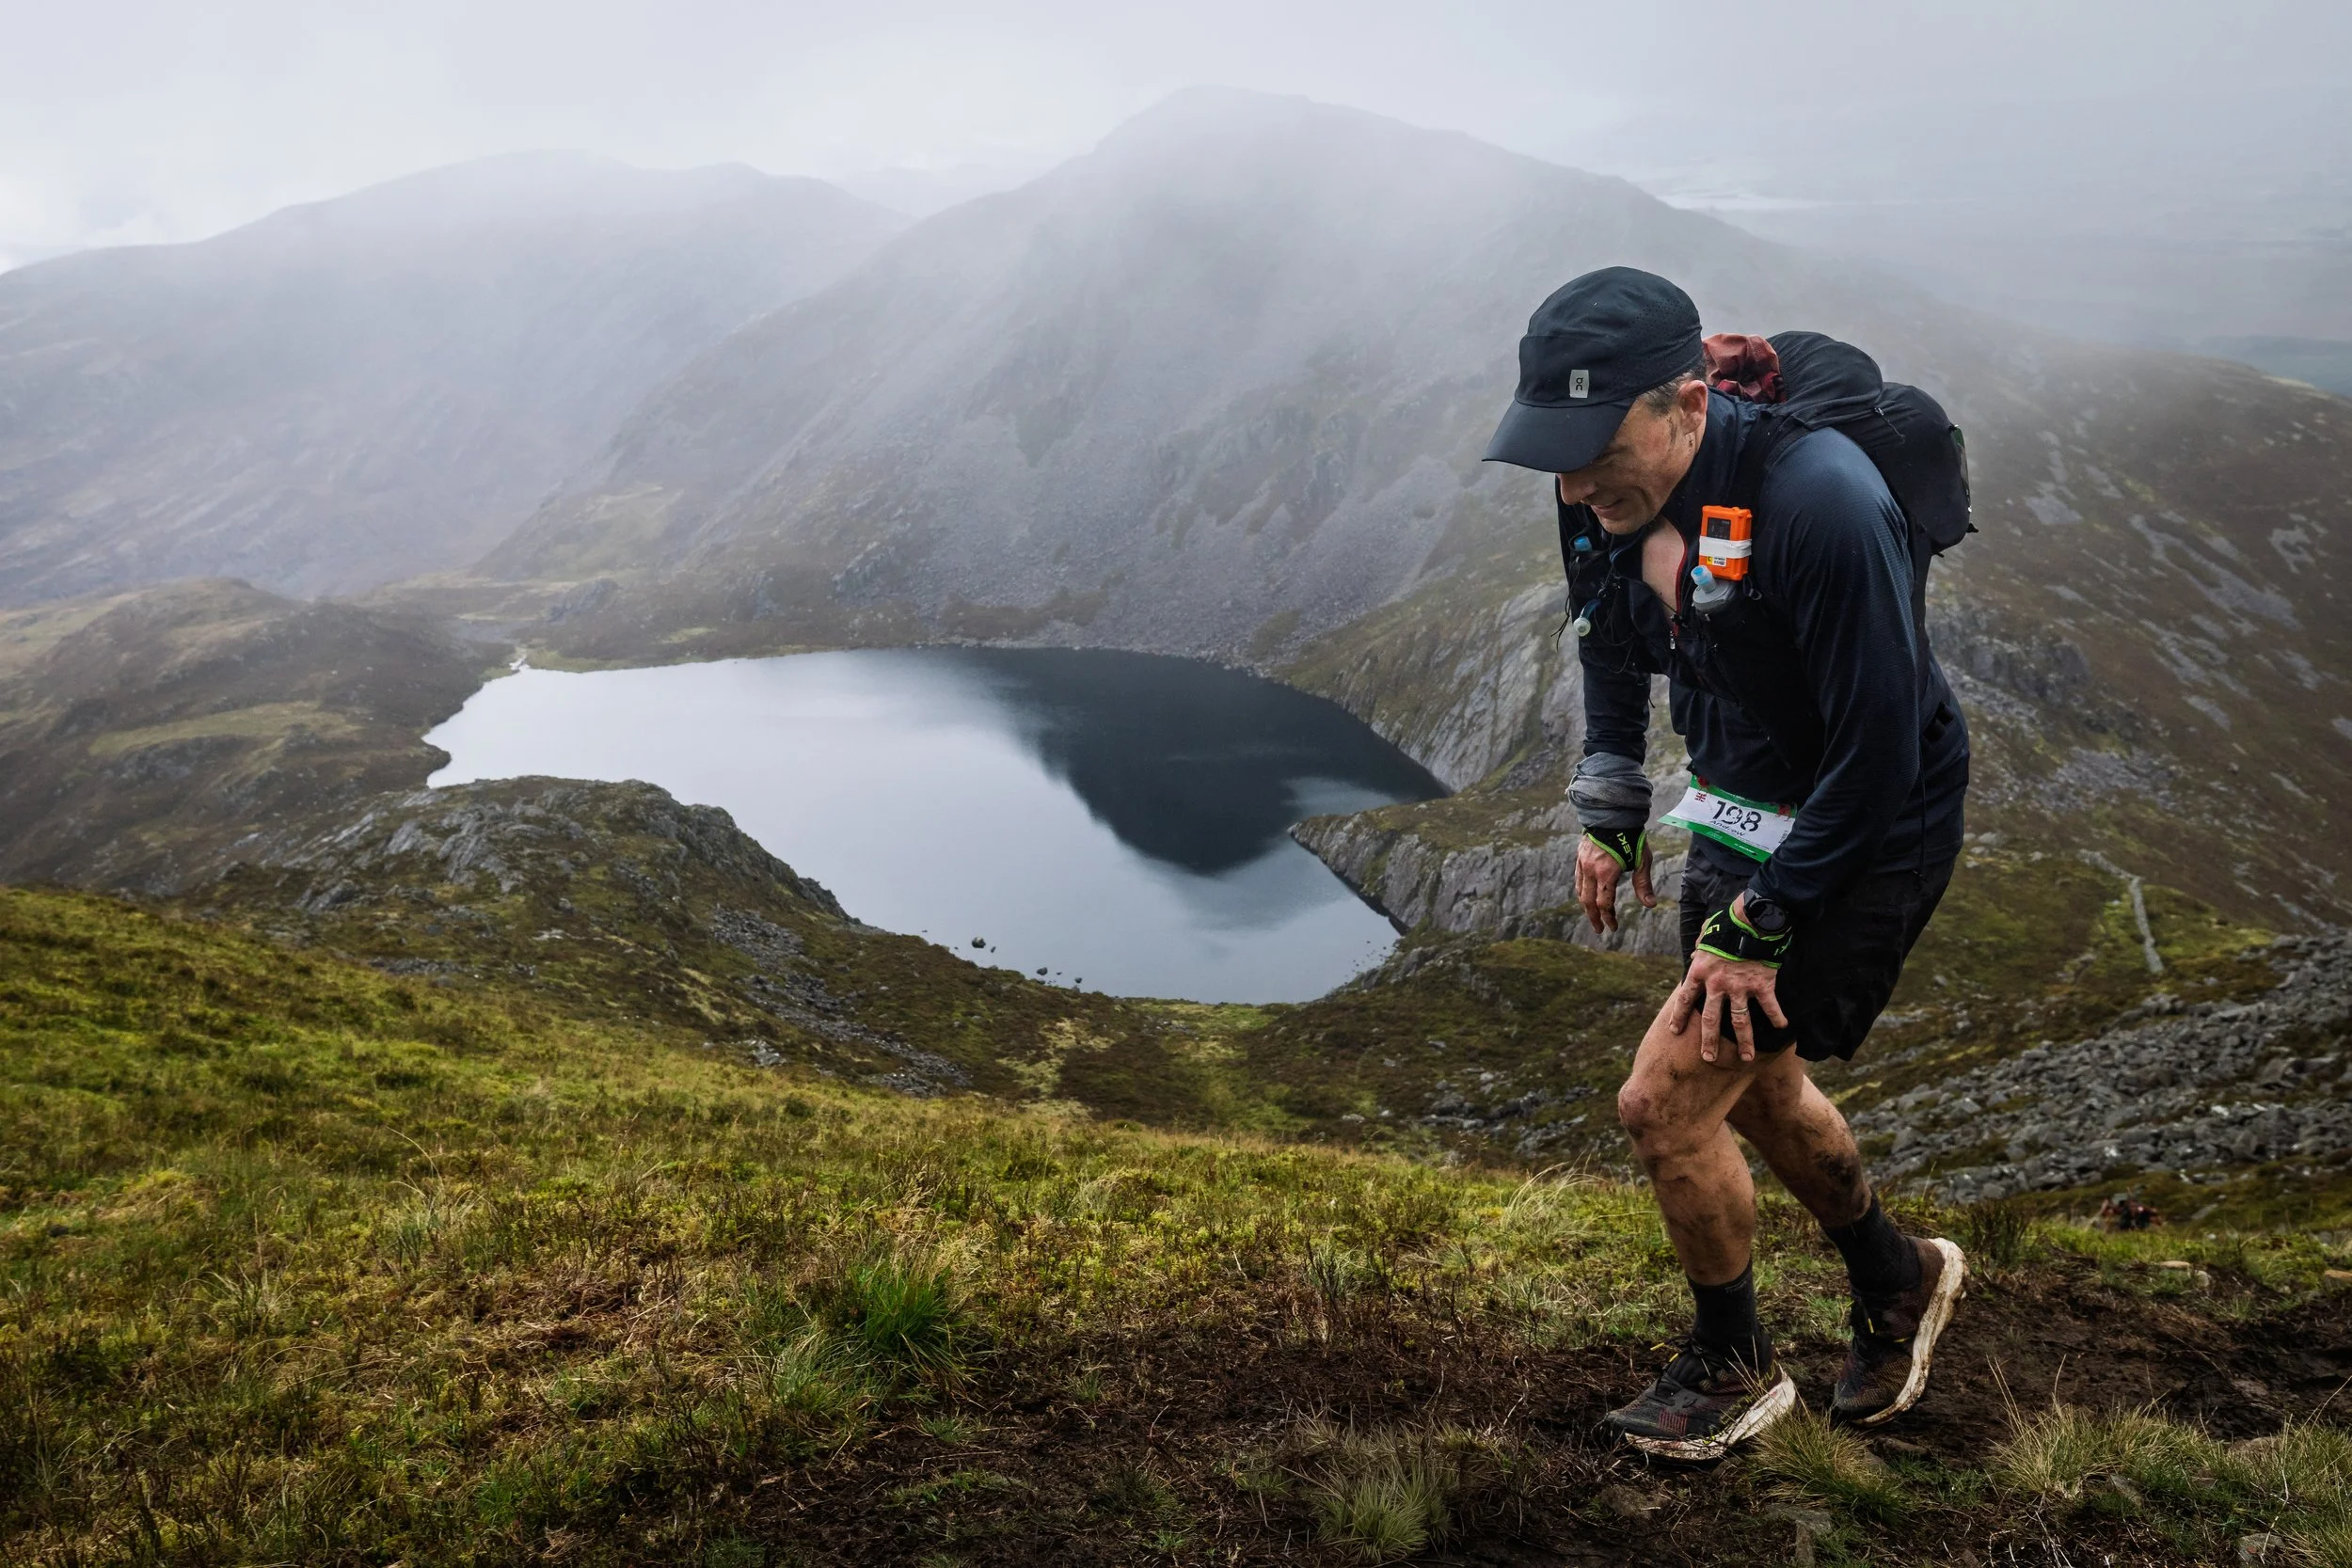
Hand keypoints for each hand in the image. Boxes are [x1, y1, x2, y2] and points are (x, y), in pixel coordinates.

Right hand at [1575, 831, 1655, 933]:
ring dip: (1586, 906)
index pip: (1604, 903)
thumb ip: (1643, 884)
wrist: (1613, 814)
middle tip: (1599, 929)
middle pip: (1588, 902)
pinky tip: (1585, 895)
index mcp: (1607, 873)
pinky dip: (1581, 891)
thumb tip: (1650, 905)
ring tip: (1592, 915)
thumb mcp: (1642, 860)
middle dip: (1594, 917)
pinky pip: (1577, 879)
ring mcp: (1583, 863)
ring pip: (1580, 891)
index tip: (1613, 927)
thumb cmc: (1632, 837)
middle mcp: (1591, 870)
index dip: (1608, 918)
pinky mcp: (1580, 856)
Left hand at [1669, 894, 1789, 1062]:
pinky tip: (1782, 1027)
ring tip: (1746, 1058)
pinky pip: (1770, 1005)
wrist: (1751, 919)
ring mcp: (1740, 987)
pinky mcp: (1762, 985)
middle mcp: (1717, 984)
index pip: (1685, 998)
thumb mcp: (1705, 935)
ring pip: (1740, 1021)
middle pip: (1711, 1019)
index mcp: (1700, 971)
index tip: (1675, 1031)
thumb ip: (1700, 949)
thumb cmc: (1726, 924)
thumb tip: (1696, 953)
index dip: (1679, 1016)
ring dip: (1744, 1041)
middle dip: (1709, 1041)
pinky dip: (1777, 1016)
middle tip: (1708, 1058)